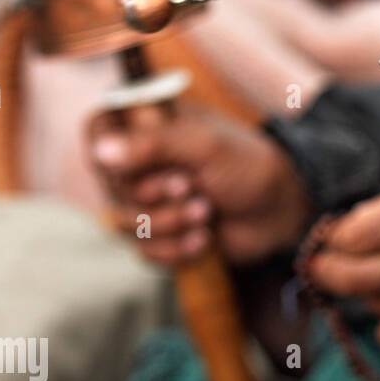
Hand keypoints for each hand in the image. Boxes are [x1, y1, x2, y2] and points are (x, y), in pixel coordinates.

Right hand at [87, 103, 311, 266]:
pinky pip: (144, 252)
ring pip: (124, 223)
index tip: (136, 163)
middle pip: (109, 184)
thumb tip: (102, 151)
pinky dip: (175, 250)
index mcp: (150, 128)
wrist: (282, 211)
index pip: (98, 128)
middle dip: (153, 195)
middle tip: (190, 186)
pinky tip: (205, 240)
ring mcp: (150, 201)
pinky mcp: (163, 235)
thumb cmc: (248, 166)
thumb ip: (153, 144)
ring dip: (169, 223)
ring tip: (206, 213)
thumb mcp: (205, 146)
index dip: (109, 152)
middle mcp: (142, 163)